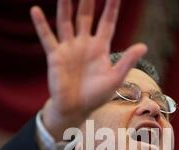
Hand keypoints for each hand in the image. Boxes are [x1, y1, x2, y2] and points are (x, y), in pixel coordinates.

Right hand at [31, 0, 146, 140]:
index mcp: (100, 48)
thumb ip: (127, 61)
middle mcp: (83, 44)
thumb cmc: (96, 96)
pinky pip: (47, 37)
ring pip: (66, 21)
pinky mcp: (55, 56)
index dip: (111, 7)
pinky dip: (41, 24)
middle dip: (87, 0)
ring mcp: (68, 48)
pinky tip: (35, 10)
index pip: (107, 22)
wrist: (75, 109)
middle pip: (86, 16)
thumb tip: (143, 46)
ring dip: (65, 6)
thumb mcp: (115, 79)